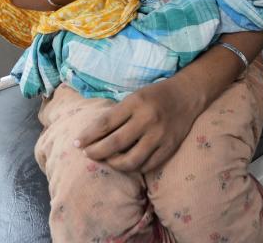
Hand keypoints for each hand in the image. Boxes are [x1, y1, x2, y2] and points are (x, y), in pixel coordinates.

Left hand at [76, 76, 199, 172]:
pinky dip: (133, 167)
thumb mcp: (134, 97)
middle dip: (96, 152)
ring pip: (131, 160)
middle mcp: (147, 119)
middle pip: (115, 143)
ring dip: (113, 164)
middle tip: (87, 154)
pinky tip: (126, 163)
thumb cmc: (155, 95)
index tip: (76, 143)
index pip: (105, 123)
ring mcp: (159, 135)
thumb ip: (117, 114)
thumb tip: (93, 136)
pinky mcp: (169, 147)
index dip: (88, 136)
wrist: (186, 95)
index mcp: (135, 103)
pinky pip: (147, 165)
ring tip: (106, 160)